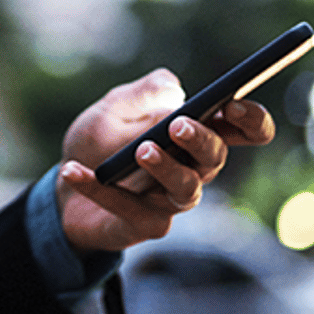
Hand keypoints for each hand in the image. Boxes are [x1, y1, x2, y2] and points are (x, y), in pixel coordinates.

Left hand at [54, 69, 274, 253]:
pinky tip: (73, 171)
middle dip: (202, 140)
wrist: (63, 183)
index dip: (250, 120)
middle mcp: (194, 169)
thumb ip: (143, 93)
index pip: (246, 130)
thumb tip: (173, 89)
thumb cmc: (100, 141)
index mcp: (196, 134)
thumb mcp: (114, 106)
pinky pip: (129, 209)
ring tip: (142, 150)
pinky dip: (100, 189)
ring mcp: (172, 200)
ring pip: (186, 189)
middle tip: (178, 125)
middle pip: (216, 157)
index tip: (232, 105)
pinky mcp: (146, 225)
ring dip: (167, 168)